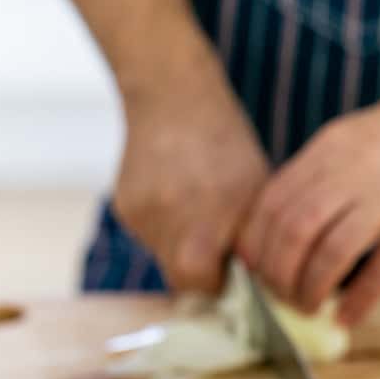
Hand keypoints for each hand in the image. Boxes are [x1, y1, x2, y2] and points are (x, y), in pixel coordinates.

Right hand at [114, 63, 268, 292]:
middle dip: (199, 268)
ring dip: (182, 243)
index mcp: (205, 220)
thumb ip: (251, 242)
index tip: (229, 266)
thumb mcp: (255, 193)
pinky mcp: (124, 208)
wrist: (172, 95)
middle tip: (216, 243)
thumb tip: (251, 282)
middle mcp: (168, 221)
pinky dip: (164, 225)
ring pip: (164, 255)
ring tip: (195, 205)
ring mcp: (141, 216)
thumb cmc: (226, 145)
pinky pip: (149, 234)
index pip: (200, 283)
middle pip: (179, 276)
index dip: (217, 281)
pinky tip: (174, 193)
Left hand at [238, 76, 379, 323]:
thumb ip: (313, 179)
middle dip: (279, 274)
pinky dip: (359, 301)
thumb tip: (270, 233)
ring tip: (309, 307)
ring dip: (312, 290)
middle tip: (280, 297)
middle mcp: (354, 168)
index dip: (257, 246)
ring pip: (332, 253)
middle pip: (294, 231)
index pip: (272, 204)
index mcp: (328, 149)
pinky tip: (347, 317)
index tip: (255, 272)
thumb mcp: (349, 141)